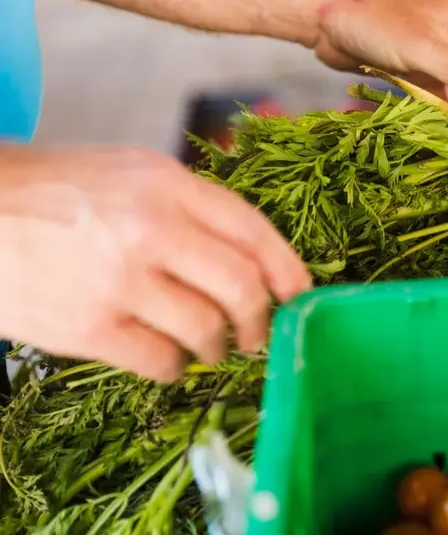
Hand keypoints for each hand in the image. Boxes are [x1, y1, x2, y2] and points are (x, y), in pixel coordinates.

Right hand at [0, 146, 311, 380]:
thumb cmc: (53, 192)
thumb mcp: (130, 172)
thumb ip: (191, 204)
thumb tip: (255, 257)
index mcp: (167, 184)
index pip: (253, 232)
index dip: (289, 271)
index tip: (300, 296)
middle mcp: (151, 228)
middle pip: (242, 288)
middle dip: (260, 321)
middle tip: (254, 334)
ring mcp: (119, 280)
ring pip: (208, 330)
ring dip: (217, 348)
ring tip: (208, 347)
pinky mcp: (88, 326)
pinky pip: (161, 362)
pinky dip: (175, 369)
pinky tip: (167, 360)